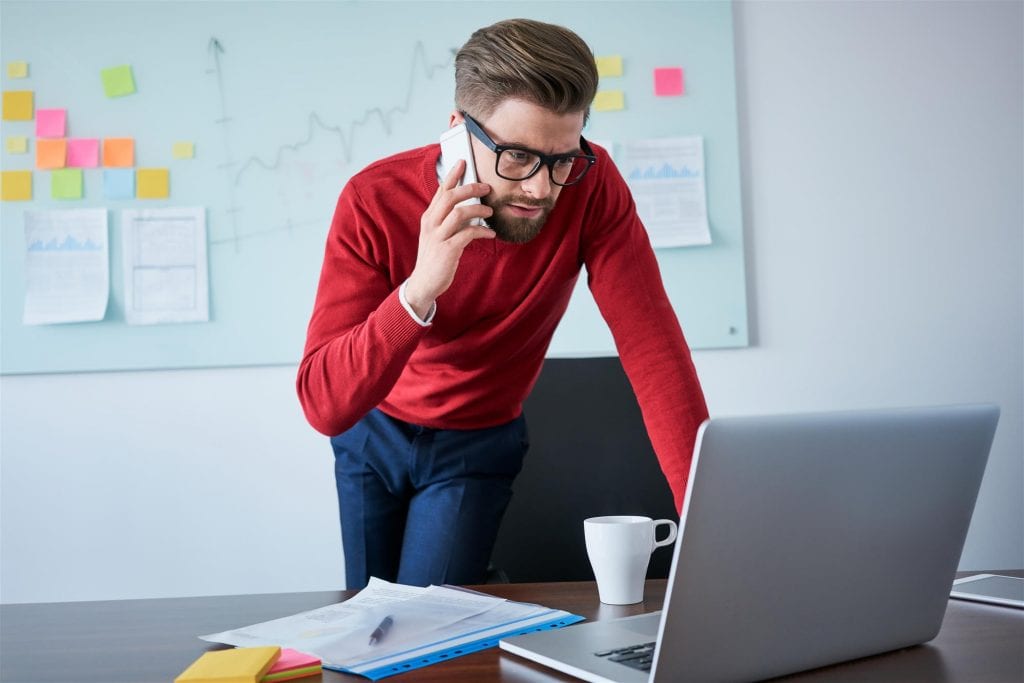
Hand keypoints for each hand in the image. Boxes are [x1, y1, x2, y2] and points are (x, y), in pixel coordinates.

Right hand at [405, 160, 493, 317]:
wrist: (424, 283)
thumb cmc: (434, 257)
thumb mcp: (436, 234)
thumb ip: (447, 219)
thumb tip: (467, 206)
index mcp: (428, 217)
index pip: (441, 191)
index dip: (452, 175)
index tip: (463, 162)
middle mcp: (431, 224)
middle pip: (450, 197)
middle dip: (470, 188)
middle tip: (486, 187)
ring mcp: (438, 236)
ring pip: (459, 213)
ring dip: (478, 209)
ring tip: (489, 212)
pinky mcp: (448, 250)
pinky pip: (468, 234)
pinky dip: (482, 231)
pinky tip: (490, 233)